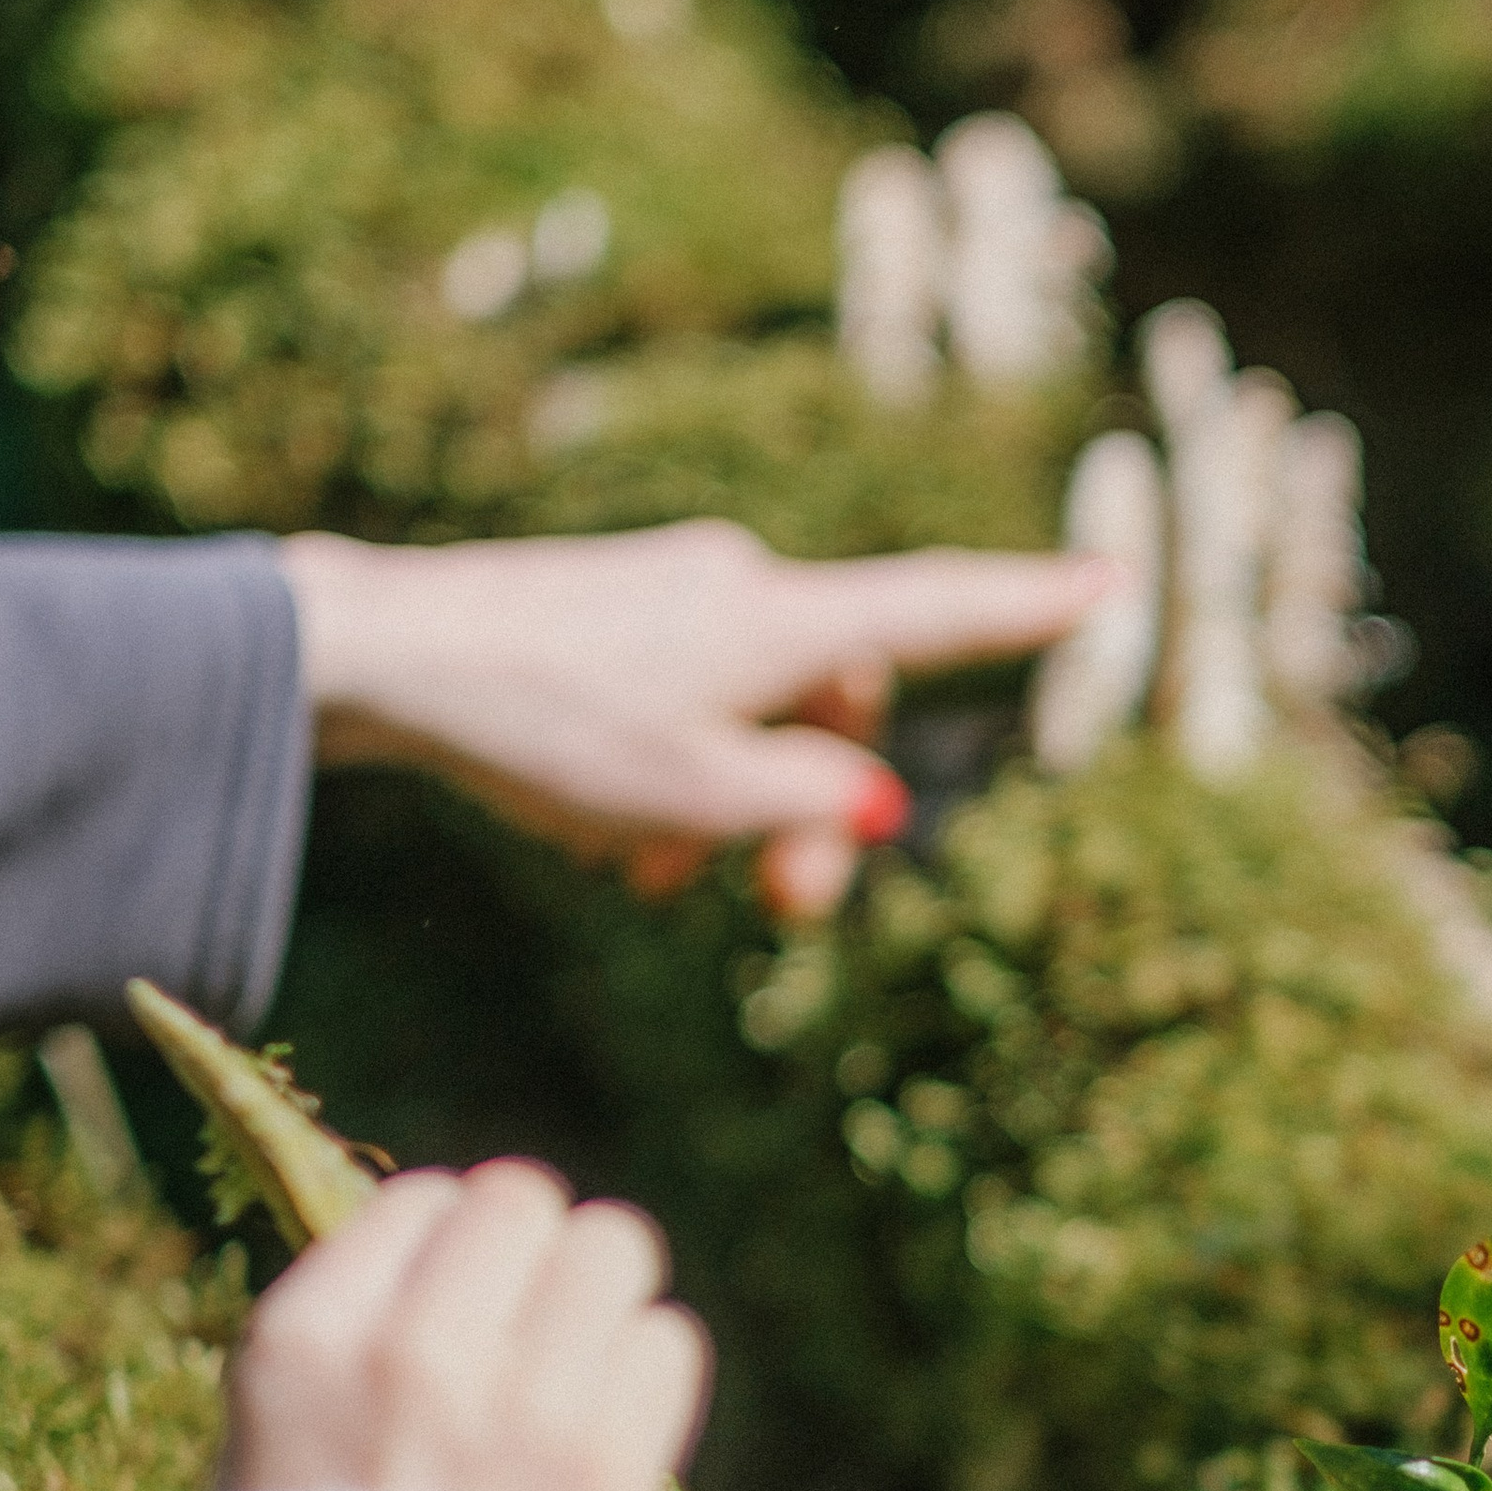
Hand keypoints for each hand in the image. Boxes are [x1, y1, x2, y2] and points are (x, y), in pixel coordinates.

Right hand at [218, 1162, 710, 1490]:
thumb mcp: (260, 1468)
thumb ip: (351, 1357)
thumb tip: (452, 1259)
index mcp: (300, 1342)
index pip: (422, 1200)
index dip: (450, 1250)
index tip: (455, 1311)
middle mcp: (411, 1348)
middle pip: (526, 1201)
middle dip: (535, 1258)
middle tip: (531, 1337)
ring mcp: (520, 1401)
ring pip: (614, 1249)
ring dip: (603, 1302)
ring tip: (578, 1379)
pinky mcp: (612, 1464)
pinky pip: (668, 1344)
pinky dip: (648, 1377)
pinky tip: (613, 1436)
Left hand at [282, 518, 1110, 919]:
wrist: (381, 654)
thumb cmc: (546, 726)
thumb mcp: (696, 798)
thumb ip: (806, 803)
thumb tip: (875, 796)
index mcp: (782, 622)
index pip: (936, 613)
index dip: (1028, 610)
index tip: (1109, 583)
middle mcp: (740, 586)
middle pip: (833, 702)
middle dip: (815, 806)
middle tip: (777, 907)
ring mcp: (668, 592)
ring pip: (747, 711)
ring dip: (723, 805)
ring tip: (645, 878)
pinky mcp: (605, 608)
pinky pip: (679, 697)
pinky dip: (668, 770)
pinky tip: (601, 836)